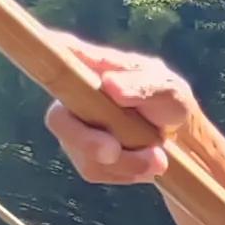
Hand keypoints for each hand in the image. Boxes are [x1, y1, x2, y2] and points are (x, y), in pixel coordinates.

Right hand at [45, 38, 204, 188]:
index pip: (61, 52)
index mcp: (95, 65)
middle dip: (86, 142)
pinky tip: (146, 165)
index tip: (46, 51)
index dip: (44, 52)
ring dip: (124, 162)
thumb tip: (110, 85)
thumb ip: (143, 86)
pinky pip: (95, 170)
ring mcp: (77, 127)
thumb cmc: (170, 102)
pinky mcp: (83, 155)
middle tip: (114, 152)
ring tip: (158, 158)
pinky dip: (125, 173)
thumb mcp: (169, 90)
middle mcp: (76, 95)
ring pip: (82, 153)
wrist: (179, 141)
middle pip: (58, 119)